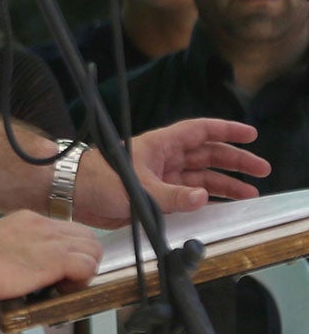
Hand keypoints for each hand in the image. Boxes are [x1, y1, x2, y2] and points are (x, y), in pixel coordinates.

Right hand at [0, 211, 102, 303]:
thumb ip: (10, 251)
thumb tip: (9, 268)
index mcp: (29, 222)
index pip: (68, 231)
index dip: (70, 252)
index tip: (58, 269)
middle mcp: (45, 227)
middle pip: (88, 238)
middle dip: (83, 260)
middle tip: (65, 279)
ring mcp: (53, 242)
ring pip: (94, 250)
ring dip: (85, 271)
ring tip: (63, 285)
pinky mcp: (57, 259)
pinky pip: (88, 267)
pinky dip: (82, 281)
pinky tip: (61, 288)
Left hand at [76, 118, 266, 225]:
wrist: (71, 195)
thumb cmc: (98, 180)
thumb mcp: (138, 188)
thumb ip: (172, 195)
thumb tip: (203, 197)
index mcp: (161, 144)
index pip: (200, 131)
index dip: (226, 130)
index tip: (251, 134)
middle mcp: (164, 158)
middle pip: (207, 155)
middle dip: (235, 161)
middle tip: (262, 170)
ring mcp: (160, 176)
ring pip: (200, 176)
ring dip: (224, 183)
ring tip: (250, 193)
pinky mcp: (155, 195)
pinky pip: (187, 194)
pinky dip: (205, 198)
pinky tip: (222, 204)